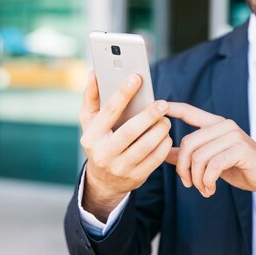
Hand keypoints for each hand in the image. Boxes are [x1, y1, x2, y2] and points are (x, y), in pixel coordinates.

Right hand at [79, 72, 172, 221]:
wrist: (103, 180)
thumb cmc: (98, 141)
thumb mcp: (89, 122)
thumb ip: (91, 98)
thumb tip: (94, 73)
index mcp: (92, 136)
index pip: (109, 111)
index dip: (123, 93)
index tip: (137, 77)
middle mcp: (104, 153)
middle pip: (130, 131)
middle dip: (149, 115)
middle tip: (162, 104)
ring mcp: (120, 167)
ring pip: (145, 146)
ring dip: (160, 130)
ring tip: (165, 119)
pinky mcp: (135, 177)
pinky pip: (155, 159)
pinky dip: (164, 145)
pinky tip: (165, 135)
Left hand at [165, 102, 255, 199]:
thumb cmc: (240, 168)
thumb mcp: (211, 161)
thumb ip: (190, 155)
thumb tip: (164, 153)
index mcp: (216, 124)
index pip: (190, 112)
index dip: (174, 108)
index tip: (159, 104)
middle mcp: (224, 126)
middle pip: (188, 142)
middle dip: (183, 168)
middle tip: (188, 184)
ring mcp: (233, 136)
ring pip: (199, 156)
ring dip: (196, 179)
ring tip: (202, 189)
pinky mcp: (241, 149)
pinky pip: (213, 166)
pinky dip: (207, 181)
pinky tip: (210, 190)